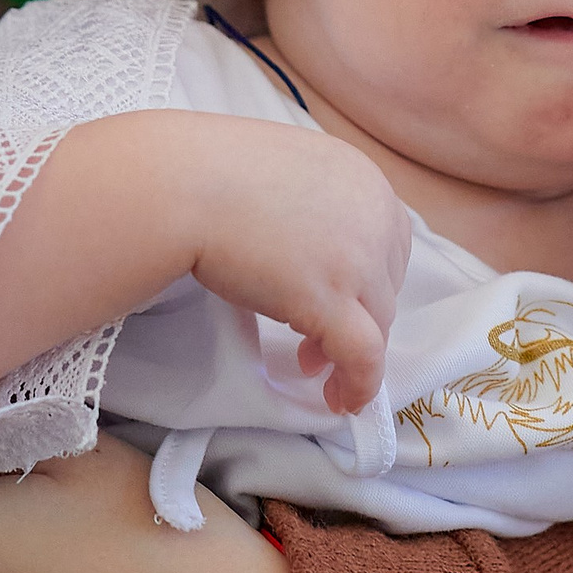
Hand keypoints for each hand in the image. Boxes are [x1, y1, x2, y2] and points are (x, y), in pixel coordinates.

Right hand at [170, 116, 412, 415]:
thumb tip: (313, 247)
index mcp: (366, 182)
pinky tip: (340, 399)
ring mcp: (357, 260)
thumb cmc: (215, 172)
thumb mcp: (290, 173)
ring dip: (349, 351)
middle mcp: (374, 218)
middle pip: (383, 287)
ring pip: (377, 324)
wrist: (183, 184)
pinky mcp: (330, 300)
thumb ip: (318, 204)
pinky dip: (359, 384)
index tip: (335, 299)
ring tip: (311, 365)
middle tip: (314, 340)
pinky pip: (363, 356)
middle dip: (355, 316)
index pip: (389, 245)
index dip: (365, 280)